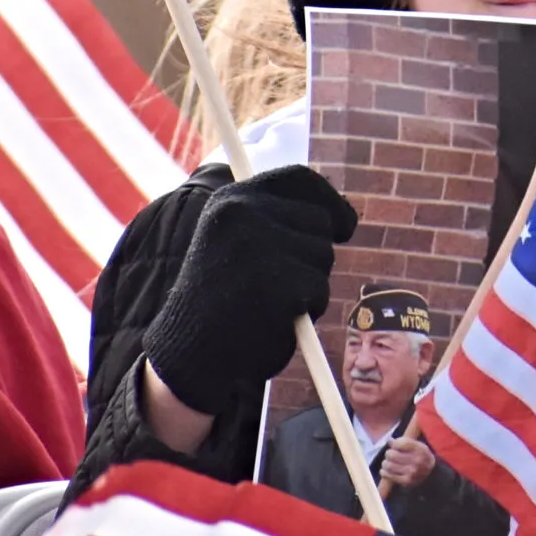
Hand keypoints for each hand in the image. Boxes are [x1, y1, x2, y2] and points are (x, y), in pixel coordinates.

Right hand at [143, 166, 357, 417]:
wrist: (191, 355)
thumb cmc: (220, 302)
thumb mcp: (234, 244)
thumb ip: (274, 221)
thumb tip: (343, 215)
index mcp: (231, 199)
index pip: (299, 180)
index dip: (328, 200)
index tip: (344, 224)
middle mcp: (245, 214)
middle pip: (319, 221)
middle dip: (312, 253)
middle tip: (275, 282)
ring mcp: (263, 248)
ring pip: (323, 257)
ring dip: (308, 283)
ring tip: (267, 301)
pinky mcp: (282, 284)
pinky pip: (319, 290)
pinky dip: (307, 309)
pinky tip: (272, 319)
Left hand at [380, 436, 436, 488]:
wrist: (431, 475)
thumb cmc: (421, 457)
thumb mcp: (418, 446)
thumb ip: (404, 441)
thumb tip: (390, 440)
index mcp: (421, 449)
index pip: (400, 443)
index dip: (394, 443)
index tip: (394, 445)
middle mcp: (417, 461)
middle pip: (392, 454)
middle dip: (389, 453)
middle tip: (390, 454)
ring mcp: (412, 472)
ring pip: (388, 465)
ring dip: (385, 463)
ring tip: (388, 463)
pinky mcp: (406, 481)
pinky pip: (388, 475)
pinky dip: (384, 472)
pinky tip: (387, 470)